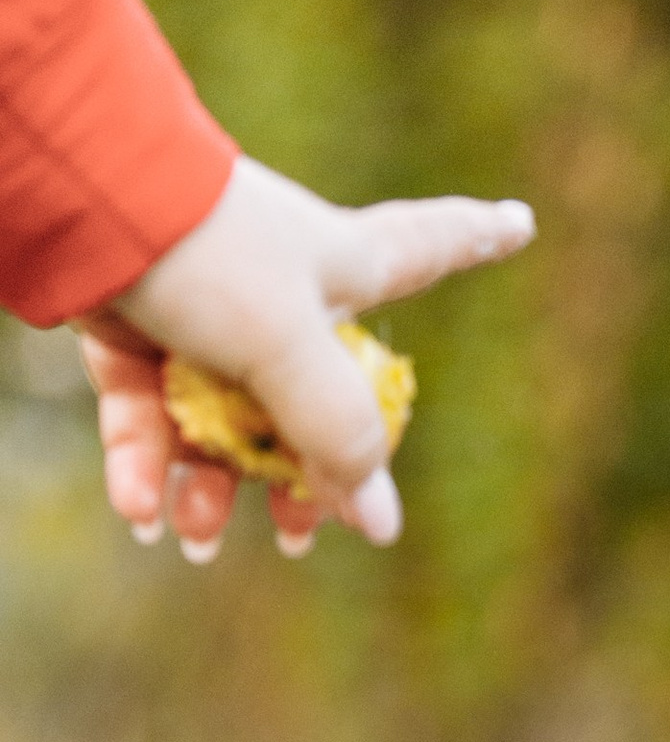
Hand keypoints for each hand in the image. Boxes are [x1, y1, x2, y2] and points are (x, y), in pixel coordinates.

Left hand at [81, 154, 534, 560]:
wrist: (77, 202)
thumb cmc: (206, 256)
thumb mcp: (289, 350)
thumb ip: (336, 435)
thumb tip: (378, 522)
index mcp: (342, 267)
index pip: (435, 246)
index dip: (479, 233)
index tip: (520, 219)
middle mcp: (280, 293)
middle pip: (311, 399)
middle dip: (299, 477)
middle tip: (296, 534)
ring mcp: (206, 314)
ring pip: (222, 421)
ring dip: (212, 490)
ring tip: (197, 538)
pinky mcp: (135, 330)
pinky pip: (149, 415)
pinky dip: (147, 467)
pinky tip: (145, 511)